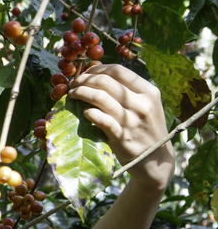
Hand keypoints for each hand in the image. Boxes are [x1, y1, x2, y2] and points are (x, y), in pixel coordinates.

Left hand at [67, 64, 174, 190]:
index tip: (85, 73)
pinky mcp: (121, 136)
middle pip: (105, 81)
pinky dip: (89, 112)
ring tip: (72, 94)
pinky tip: (84, 112)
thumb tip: (99, 76)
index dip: (97, 69)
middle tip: (73, 84)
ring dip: (81, 93)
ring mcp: (131, 120)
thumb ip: (128, 91)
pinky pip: (100, 118)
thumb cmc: (145, 129)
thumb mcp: (146, 105)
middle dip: (84, 80)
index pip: (118, 71)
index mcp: (149, 91)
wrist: (155, 160)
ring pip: (100, 97)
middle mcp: (141, 103)